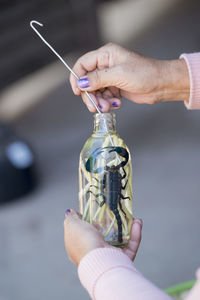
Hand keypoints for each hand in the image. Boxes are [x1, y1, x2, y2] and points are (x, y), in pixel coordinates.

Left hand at [64, 209, 142, 265]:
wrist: (99, 260)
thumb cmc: (83, 242)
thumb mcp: (72, 226)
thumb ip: (71, 218)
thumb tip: (71, 212)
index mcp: (81, 246)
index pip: (85, 233)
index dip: (91, 221)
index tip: (97, 211)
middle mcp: (95, 252)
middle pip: (105, 235)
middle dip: (112, 223)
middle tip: (116, 212)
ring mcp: (109, 257)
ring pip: (121, 240)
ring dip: (127, 226)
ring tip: (131, 216)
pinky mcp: (123, 259)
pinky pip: (131, 245)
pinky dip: (136, 234)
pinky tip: (138, 222)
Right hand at [70, 43, 189, 111]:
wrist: (162, 85)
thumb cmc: (145, 74)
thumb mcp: (119, 75)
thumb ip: (98, 78)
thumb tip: (81, 83)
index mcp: (106, 55)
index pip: (83, 64)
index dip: (77, 78)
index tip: (78, 92)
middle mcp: (106, 65)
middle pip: (88, 81)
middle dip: (91, 95)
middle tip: (95, 106)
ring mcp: (111, 77)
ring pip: (96, 91)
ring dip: (100, 102)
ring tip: (108, 107)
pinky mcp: (116, 88)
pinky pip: (104, 97)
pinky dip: (108, 103)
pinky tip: (117, 104)